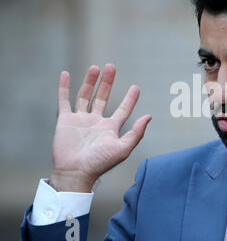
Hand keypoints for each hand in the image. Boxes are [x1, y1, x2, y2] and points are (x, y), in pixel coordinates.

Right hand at [49, 64, 151, 191]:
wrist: (75, 172)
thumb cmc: (100, 163)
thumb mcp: (123, 148)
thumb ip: (136, 133)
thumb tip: (149, 116)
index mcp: (110, 128)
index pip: (123, 109)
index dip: (130, 99)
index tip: (136, 87)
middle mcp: (96, 122)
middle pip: (102, 97)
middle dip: (107, 82)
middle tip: (112, 67)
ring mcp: (80, 120)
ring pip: (85, 96)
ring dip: (90, 82)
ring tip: (96, 68)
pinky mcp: (65, 120)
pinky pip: (64, 101)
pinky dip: (64, 87)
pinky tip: (66, 74)